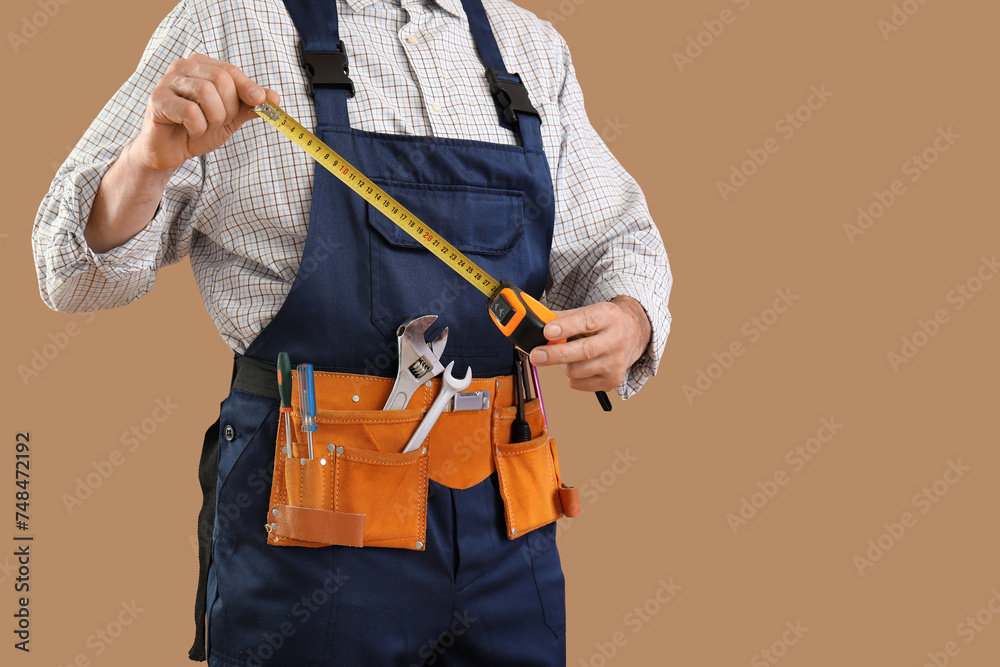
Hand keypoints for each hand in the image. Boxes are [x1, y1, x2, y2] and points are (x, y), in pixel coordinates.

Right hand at [132, 54, 277, 171]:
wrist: (171, 151)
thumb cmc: (198, 129)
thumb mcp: (230, 117)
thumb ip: (250, 106)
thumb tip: (274, 97)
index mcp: (202, 66)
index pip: (231, 71)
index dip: (248, 87)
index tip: (260, 101)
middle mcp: (183, 67)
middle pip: (221, 80)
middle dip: (228, 109)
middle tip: (218, 122)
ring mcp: (167, 81)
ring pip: (206, 93)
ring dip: (213, 119)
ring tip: (204, 127)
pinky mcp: (157, 100)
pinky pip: (190, 112)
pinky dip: (198, 128)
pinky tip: (190, 130)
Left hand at [529, 296, 651, 392]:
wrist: (632, 335)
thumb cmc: (603, 323)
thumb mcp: (586, 312)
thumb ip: (560, 318)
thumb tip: (534, 324)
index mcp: (610, 316)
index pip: (587, 322)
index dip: (566, 327)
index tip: (547, 331)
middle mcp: (617, 340)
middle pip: (584, 351)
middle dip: (555, 354)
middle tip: (535, 355)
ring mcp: (616, 362)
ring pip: (577, 370)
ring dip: (562, 365)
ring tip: (563, 356)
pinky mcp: (612, 380)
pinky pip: (579, 384)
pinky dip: (571, 376)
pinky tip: (577, 365)